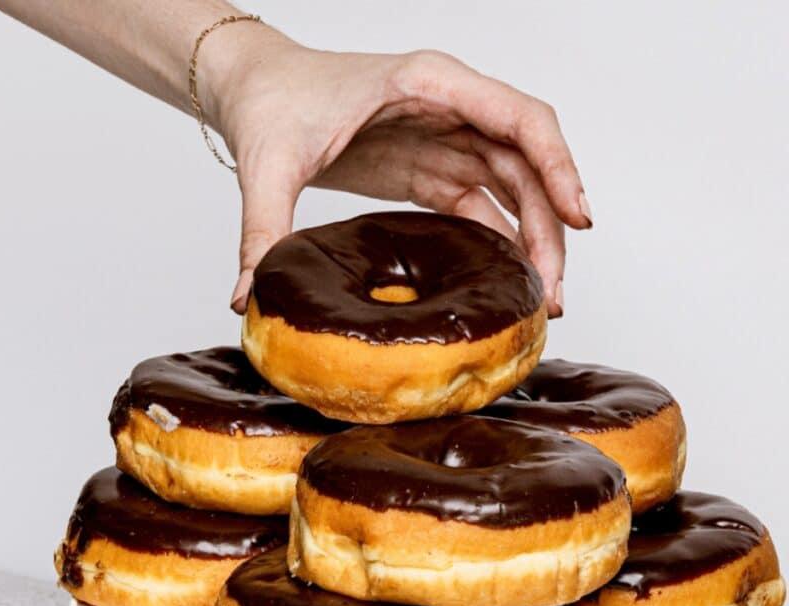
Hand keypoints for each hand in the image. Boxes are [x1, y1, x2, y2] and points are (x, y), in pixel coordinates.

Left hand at [211, 42, 591, 316]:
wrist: (253, 90)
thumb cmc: (270, 101)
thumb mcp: (268, 164)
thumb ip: (263, 229)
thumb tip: (247, 296)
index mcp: (428, 84)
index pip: (519, 118)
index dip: (558, 166)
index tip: (578, 218)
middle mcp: (450, 108)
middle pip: (527, 164)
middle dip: (550, 226)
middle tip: (551, 294)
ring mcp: (444, 138)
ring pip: (513, 188)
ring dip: (533, 240)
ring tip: (540, 299)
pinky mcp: (428, 169)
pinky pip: (480, 205)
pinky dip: (500, 241)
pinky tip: (505, 281)